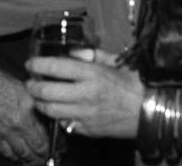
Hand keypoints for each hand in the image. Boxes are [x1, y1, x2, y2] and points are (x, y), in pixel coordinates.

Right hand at [0, 56, 49, 162]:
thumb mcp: (20, 86)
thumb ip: (34, 102)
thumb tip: (45, 115)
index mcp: (27, 107)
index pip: (48, 131)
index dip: (57, 142)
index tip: (61, 145)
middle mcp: (17, 122)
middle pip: (38, 147)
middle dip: (47, 155)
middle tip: (53, 156)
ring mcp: (4, 131)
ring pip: (23, 154)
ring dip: (33, 160)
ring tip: (39, 161)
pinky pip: (7, 153)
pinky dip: (16, 158)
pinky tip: (20, 158)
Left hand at [25, 48, 143, 139]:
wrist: (151, 111)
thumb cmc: (135, 84)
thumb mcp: (116, 61)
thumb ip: (93, 54)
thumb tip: (74, 52)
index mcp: (92, 74)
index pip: (55, 68)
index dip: (37, 65)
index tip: (30, 64)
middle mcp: (85, 94)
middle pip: (46, 92)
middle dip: (32, 87)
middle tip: (30, 83)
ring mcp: (85, 114)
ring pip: (51, 110)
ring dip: (40, 103)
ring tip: (38, 97)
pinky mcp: (88, 130)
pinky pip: (64, 123)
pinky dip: (57, 117)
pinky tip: (58, 110)